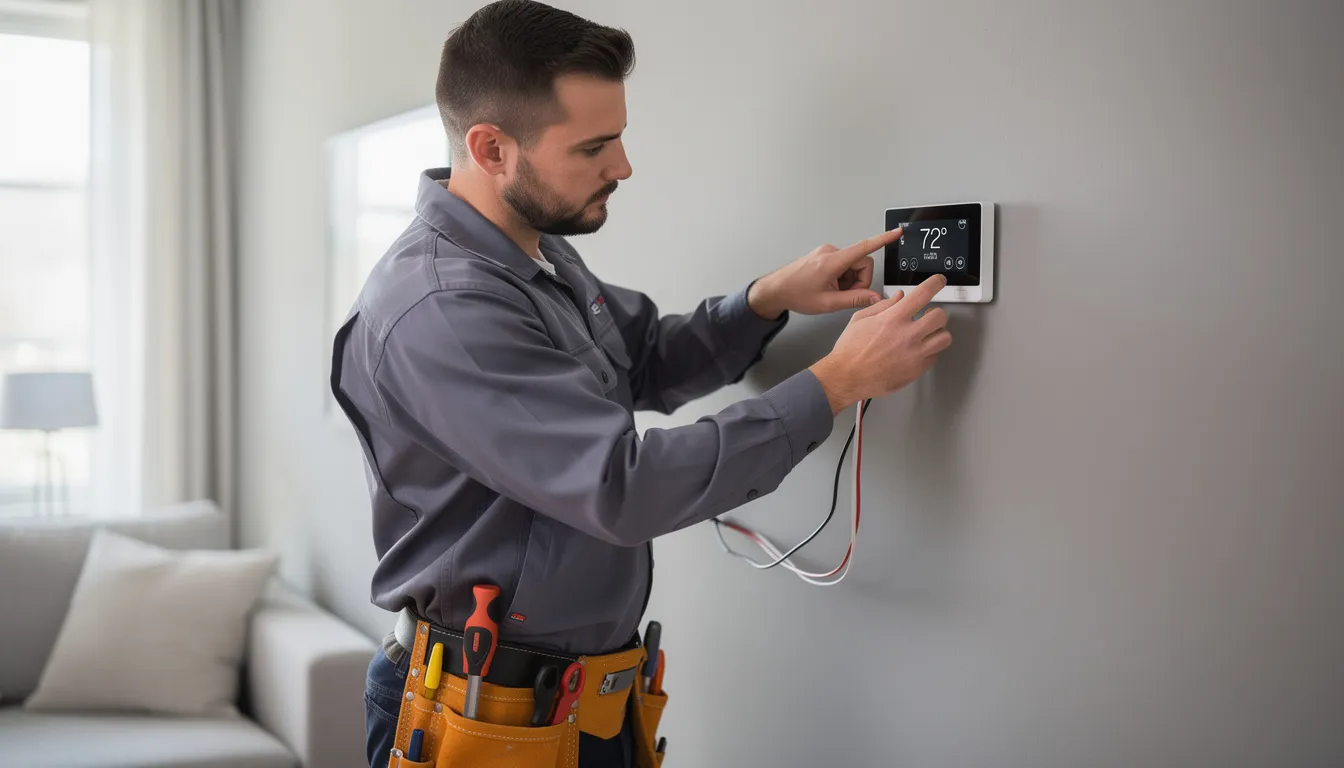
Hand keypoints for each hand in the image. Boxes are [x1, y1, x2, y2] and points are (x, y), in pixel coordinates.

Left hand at [747, 228, 902, 319]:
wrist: (776, 289)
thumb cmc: (796, 294)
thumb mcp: (828, 303)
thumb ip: (855, 299)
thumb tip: (875, 298)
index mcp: (832, 261)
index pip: (864, 248)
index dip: (883, 240)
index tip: (896, 233)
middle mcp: (830, 252)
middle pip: (862, 262)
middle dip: (859, 281)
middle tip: (845, 295)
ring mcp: (827, 252)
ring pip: (853, 265)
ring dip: (849, 280)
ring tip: (833, 292)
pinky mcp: (825, 255)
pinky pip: (844, 265)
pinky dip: (842, 277)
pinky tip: (829, 286)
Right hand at [808, 274, 951, 412]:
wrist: (846, 377)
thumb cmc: (850, 352)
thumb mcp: (860, 319)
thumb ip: (883, 305)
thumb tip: (899, 297)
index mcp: (893, 319)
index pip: (924, 293)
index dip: (936, 283)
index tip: (938, 282)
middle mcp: (907, 335)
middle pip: (940, 316)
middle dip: (935, 313)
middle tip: (928, 315)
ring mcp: (914, 354)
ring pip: (944, 338)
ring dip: (937, 333)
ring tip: (927, 334)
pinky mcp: (916, 370)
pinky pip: (934, 356)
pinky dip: (929, 352)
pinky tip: (917, 350)